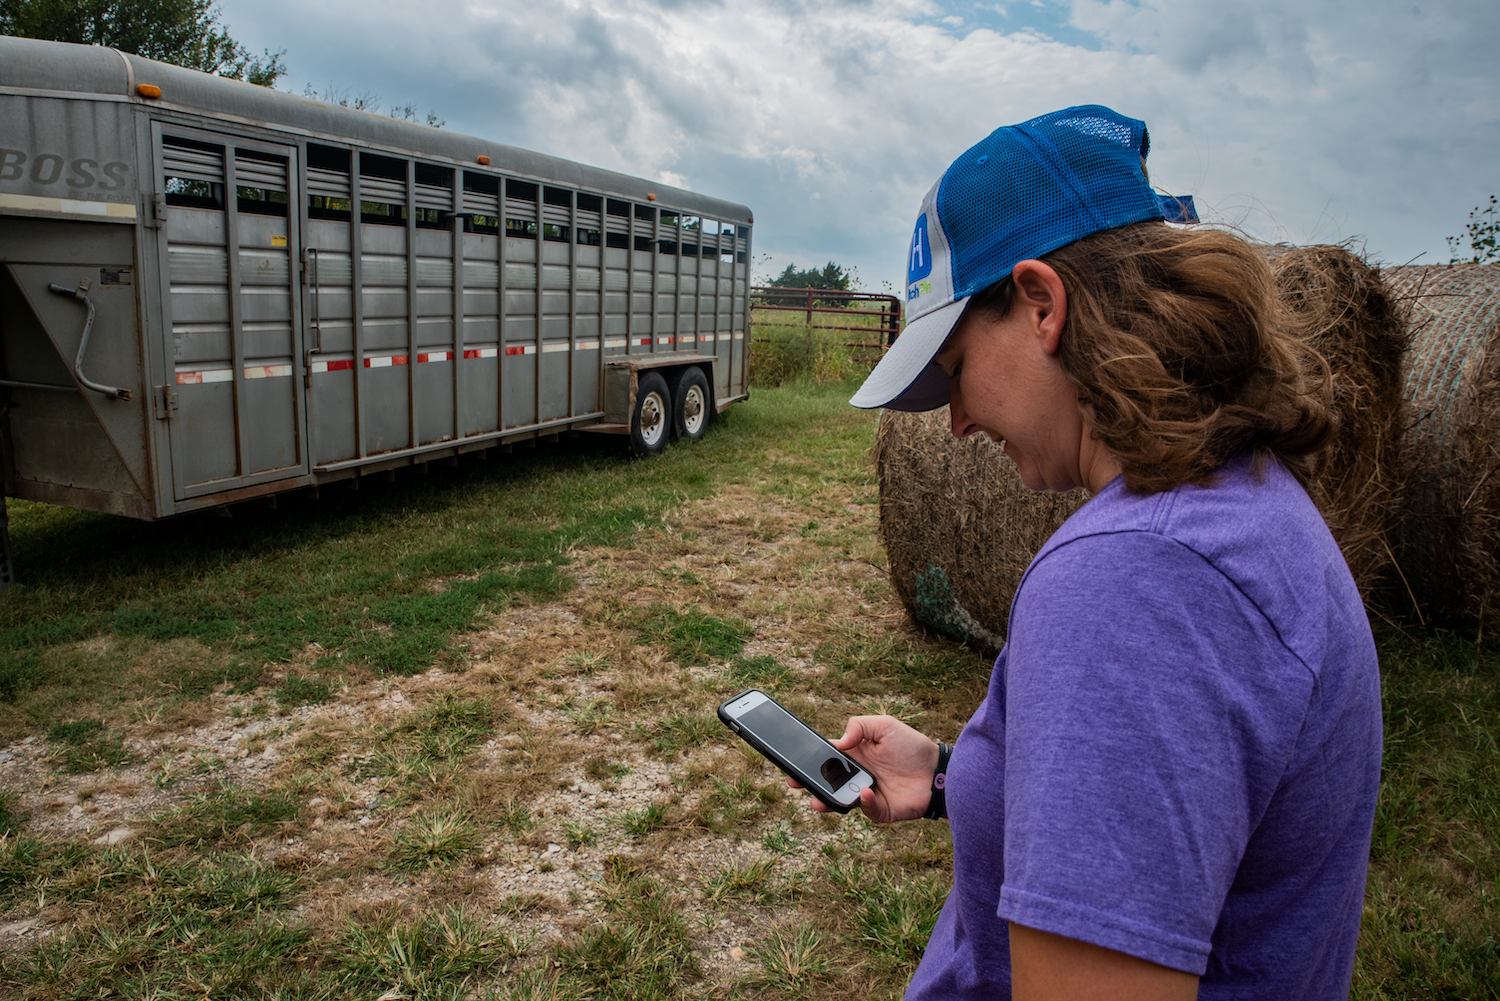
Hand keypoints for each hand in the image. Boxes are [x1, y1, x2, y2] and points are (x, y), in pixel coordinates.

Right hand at [787, 715, 940, 823]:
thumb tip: (840, 742)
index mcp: (854, 754)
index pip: (825, 757)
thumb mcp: (885, 725)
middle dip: (808, 782)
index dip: (808, 758)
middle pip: (826, 781)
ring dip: (826, 800)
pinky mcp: (879, 810)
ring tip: (817, 800)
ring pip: (839, 800)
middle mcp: (856, 775)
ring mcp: (866, 794)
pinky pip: (866, 809)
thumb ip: (860, 726)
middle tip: (794, 782)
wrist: (938, 771)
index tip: (792, 759)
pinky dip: (864, 802)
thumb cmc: (912, 747)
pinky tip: (866, 792)